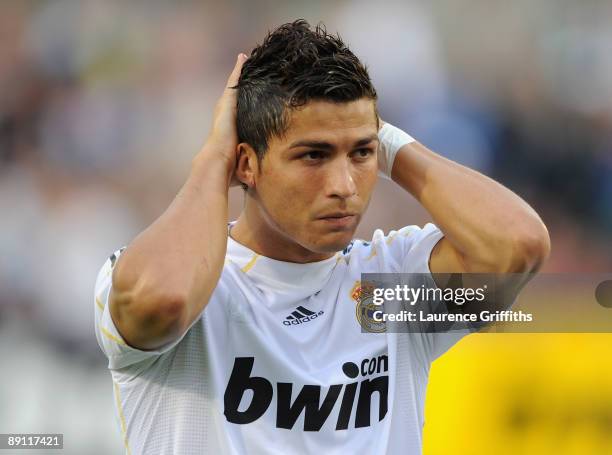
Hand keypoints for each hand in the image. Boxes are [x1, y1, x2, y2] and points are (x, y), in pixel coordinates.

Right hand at [197, 53, 246, 184]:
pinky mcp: (227, 104)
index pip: (234, 115)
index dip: (239, 105)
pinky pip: (234, 82)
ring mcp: (224, 109)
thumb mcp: (241, 165)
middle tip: (243, 68)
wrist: (216, 164)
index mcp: (227, 130)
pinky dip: (238, 70)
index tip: (244, 97)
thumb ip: (246, 167)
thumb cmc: (227, 171)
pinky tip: (243, 58)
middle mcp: (223, 117)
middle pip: (232, 97)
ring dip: (237, 73)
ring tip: (244, 59)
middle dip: (237, 84)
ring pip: (233, 87)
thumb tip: (256, 184)